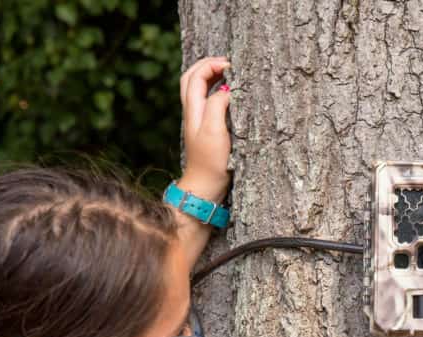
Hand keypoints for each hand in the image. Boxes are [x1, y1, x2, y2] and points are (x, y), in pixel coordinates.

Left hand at [178, 56, 231, 202]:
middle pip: (191, 79)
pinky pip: (207, 102)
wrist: (205, 188)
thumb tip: (226, 89)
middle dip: (206, 65)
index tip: (231, 65)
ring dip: (210, 77)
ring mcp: (199, 122)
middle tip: (227, 63)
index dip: (211, 65)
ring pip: (198, 90)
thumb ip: (218, 105)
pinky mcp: (207, 132)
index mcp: (193, 109)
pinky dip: (215, 91)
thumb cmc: (210, 162)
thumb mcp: (215, 130)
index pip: (195, 76)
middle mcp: (193, 113)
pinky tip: (229, 96)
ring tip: (228, 73)